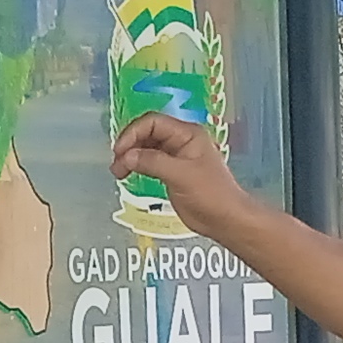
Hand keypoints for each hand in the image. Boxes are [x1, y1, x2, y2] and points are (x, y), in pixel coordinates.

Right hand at [113, 111, 247, 231]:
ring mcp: (176, 156)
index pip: (153, 122)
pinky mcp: (172, 172)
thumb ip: (153, 162)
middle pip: (147, 133)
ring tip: (118, 172)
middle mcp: (181, 141)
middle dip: (129, 145)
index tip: (120, 150)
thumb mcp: (181, 175)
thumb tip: (127, 156)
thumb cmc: (212, 195)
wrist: (225, 219)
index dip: (133, 133)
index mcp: (188, 134)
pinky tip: (128, 174)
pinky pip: (149, 162)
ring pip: (146, 148)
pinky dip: (136, 166)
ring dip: (130, 157)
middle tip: (117, 164)